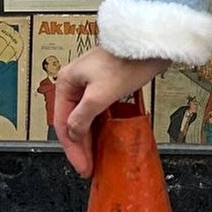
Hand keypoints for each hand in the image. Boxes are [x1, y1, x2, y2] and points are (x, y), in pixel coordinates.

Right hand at [54, 46, 167, 178]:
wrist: (149, 44)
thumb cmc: (126, 61)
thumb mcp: (100, 95)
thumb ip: (83, 117)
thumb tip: (73, 133)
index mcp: (67, 82)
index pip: (62, 123)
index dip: (72, 148)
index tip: (81, 165)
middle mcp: (75, 82)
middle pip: (72, 122)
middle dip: (80, 146)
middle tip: (88, 166)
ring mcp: (90, 84)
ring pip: (85, 118)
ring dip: (89, 138)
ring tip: (96, 157)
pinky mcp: (105, 85)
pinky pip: (97, 112)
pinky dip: (99, 127)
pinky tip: (105, 138)